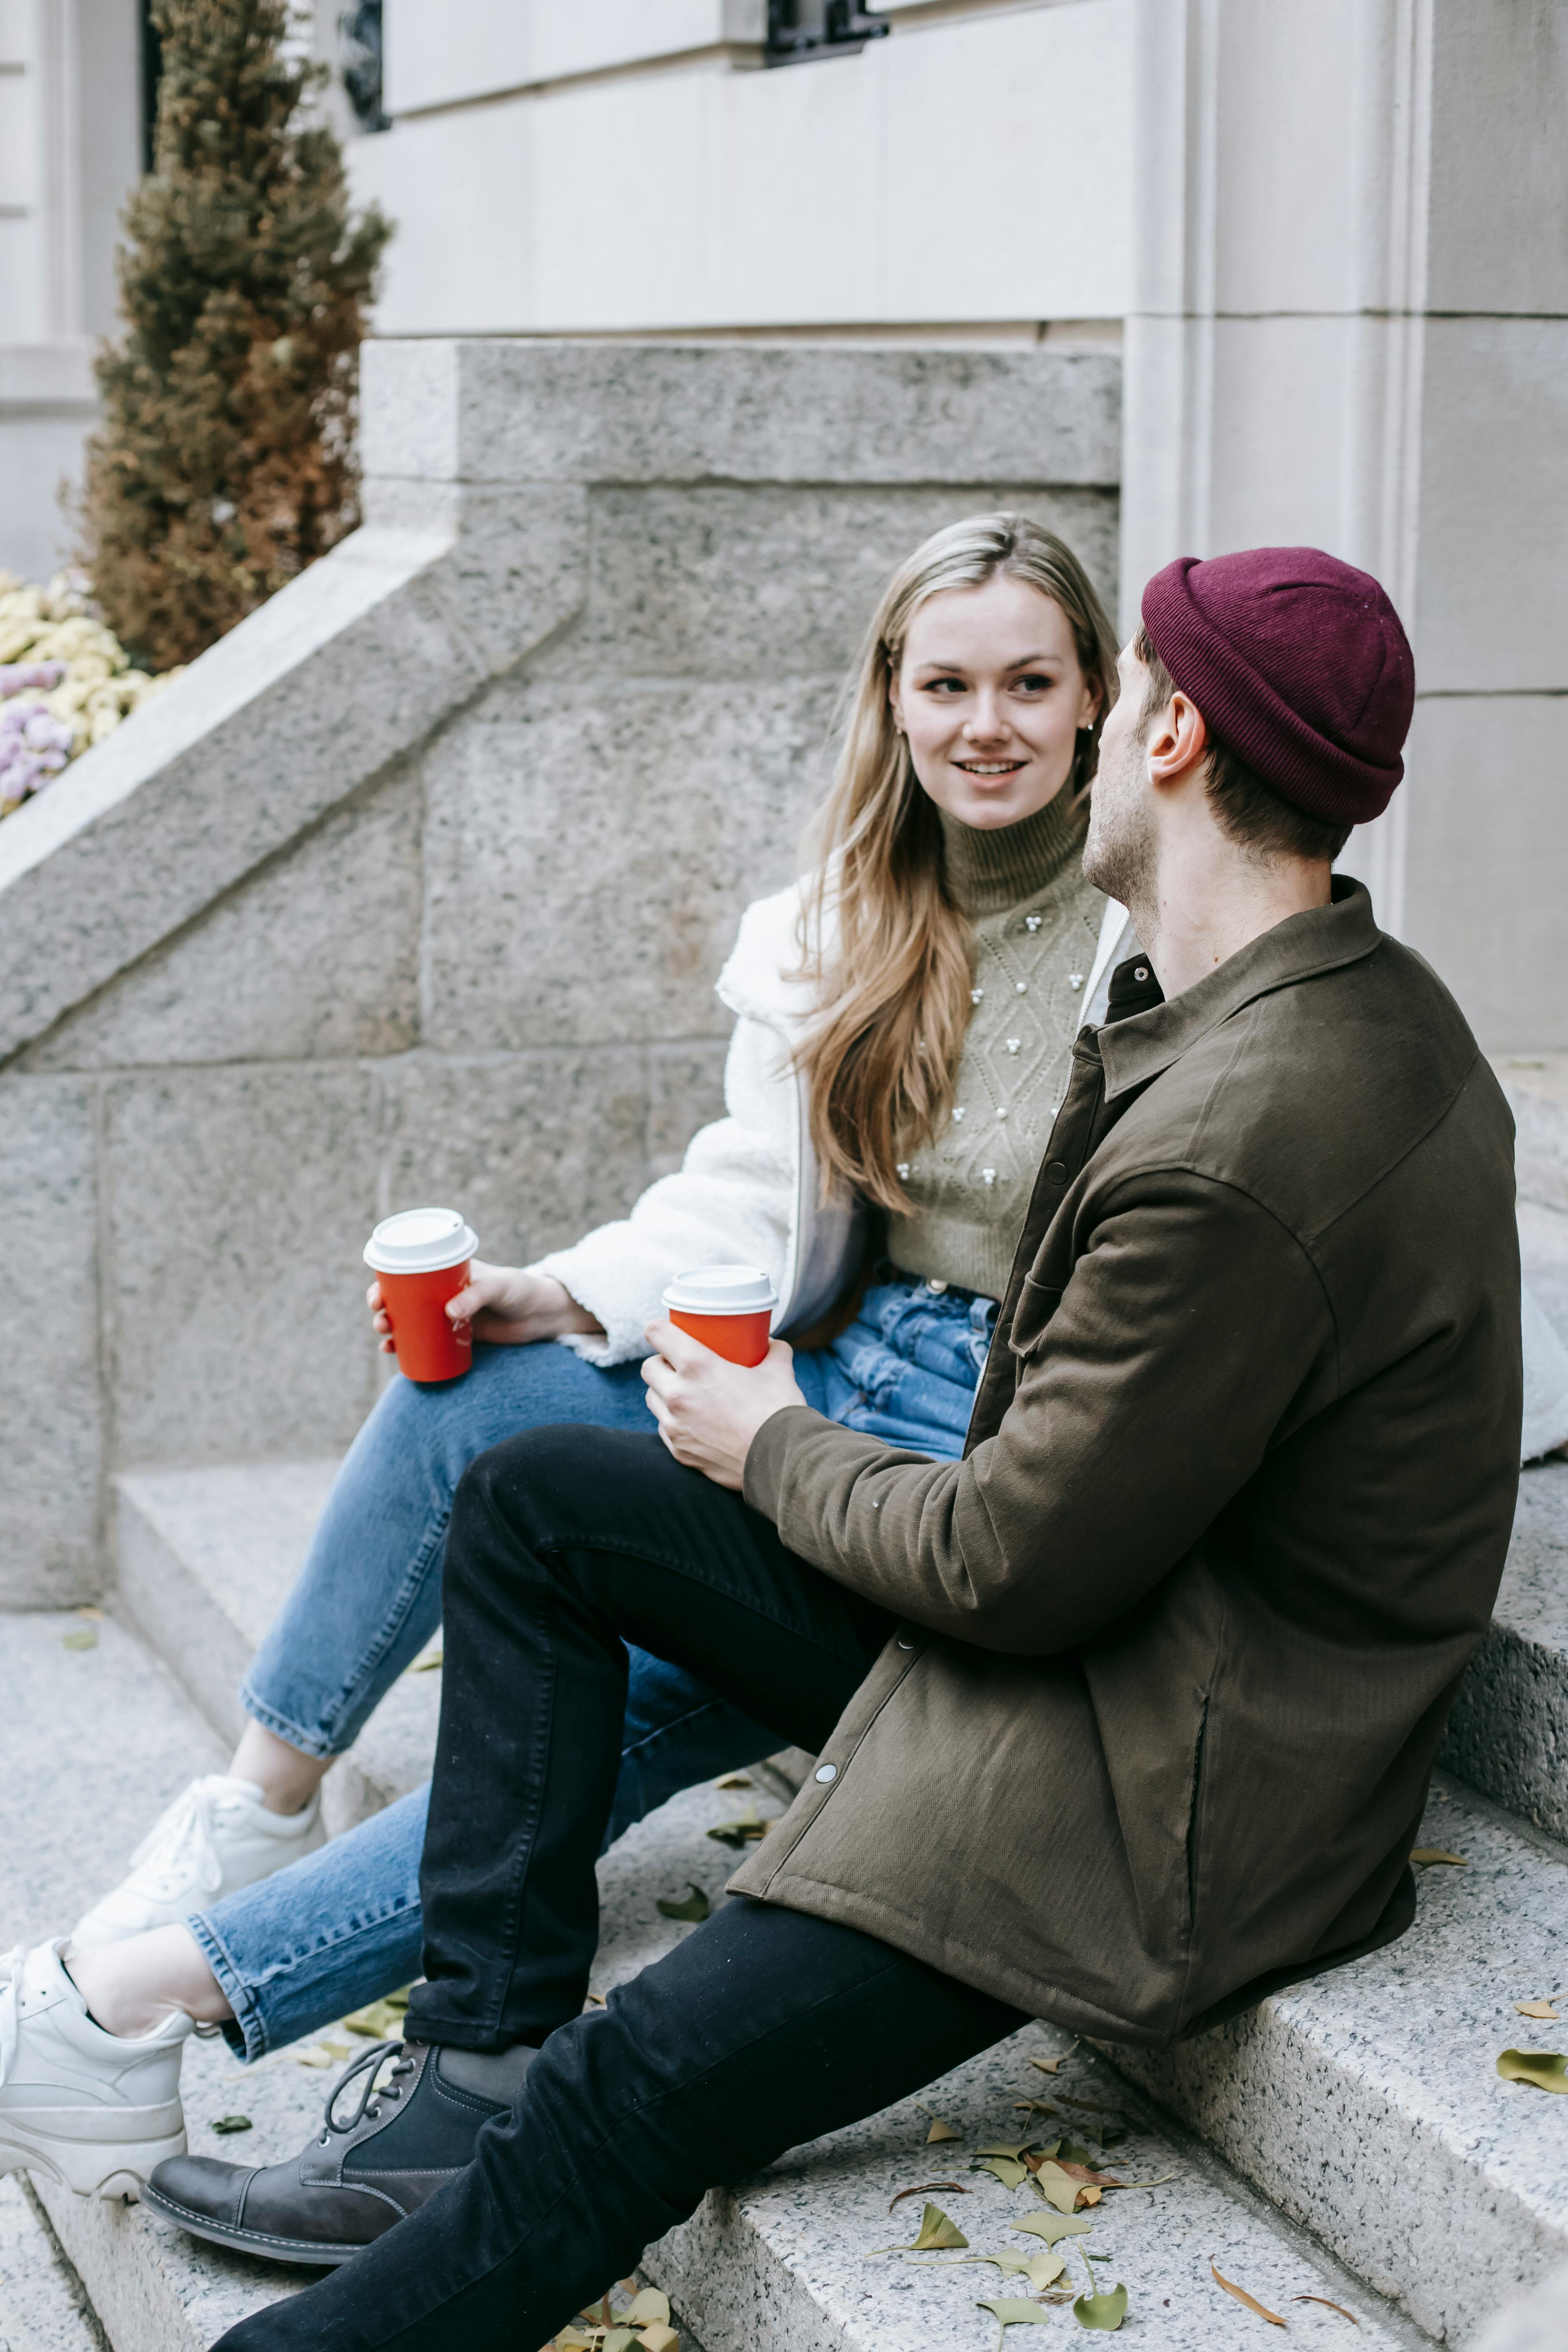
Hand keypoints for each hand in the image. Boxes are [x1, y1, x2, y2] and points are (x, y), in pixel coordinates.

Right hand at [366, 1263, 603, 1354]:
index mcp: (446, 1272)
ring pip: (410, 1321)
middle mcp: (441, 1292)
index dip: (386, 1283)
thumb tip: (448, 1313)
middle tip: (381, 1321)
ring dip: (391, 1329)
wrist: (541, 1315)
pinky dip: (407, 1346)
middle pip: (402, 1299)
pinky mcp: (456, 1335)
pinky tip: (394, 1353)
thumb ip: (476, 1296)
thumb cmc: (520, 1290)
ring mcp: (447, 1315)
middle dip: (384, 1310)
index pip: (408, 1273)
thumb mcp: (499, 1286)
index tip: (377, 1296)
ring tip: (386, 1340)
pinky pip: (425, 1340)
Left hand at [641, 1320, 806, 1489]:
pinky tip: (695, 1421)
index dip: (659, 1328)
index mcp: (698, 1366)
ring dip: (663, 1392)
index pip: (657, 1333)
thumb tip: (772, 1345)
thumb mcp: (779, 1372)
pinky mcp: (679, 1451)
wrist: (782, 1462)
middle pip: (649, 1368)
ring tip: (685, 1393)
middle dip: (661, 1363)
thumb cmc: (779, 1413)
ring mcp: (675, 1426)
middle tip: (680, 1365)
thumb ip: (773, 1352)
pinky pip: (664, 1428)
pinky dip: (674, 1421)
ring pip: (652, 1399)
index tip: (666, 1331)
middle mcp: (678, 1394)